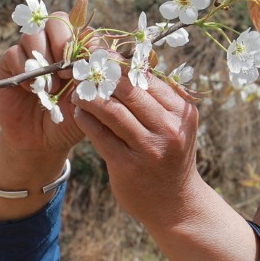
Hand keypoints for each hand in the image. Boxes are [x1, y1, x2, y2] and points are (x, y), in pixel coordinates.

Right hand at [0, 13, 81, 220]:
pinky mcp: (11, 63)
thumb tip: (107, 57)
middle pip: (57, 20)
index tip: (86, 70)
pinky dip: (25, 70)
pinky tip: (34, 90)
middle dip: (63, 43)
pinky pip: (14, 53)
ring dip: (44, 57)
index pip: (83, 28)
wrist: (43, 142)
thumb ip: (98, 77)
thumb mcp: (90, 100)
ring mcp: (31, 52)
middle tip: (66, 72)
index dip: (84, 44)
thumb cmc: (71, 120)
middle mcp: (54, 45)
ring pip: (34, 32)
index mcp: (78, 50)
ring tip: (51, 85)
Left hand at [75, 74, 258, 260]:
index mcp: (182, 112)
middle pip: (128, 90)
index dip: (120, 64)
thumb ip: (157, 98)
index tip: (101, 56)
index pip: (147, 78)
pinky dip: (86, 121)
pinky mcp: (128, 166)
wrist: (176, 204)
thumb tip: (129, 62)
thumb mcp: (175, 125)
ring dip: (89, 97)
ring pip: (112, 110)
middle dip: (102, 76)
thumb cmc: (171, 157)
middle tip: (82, 69)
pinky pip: (101, 136)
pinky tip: (79, 114)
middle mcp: (169, 128)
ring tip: (77, 91)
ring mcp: (149, 148)